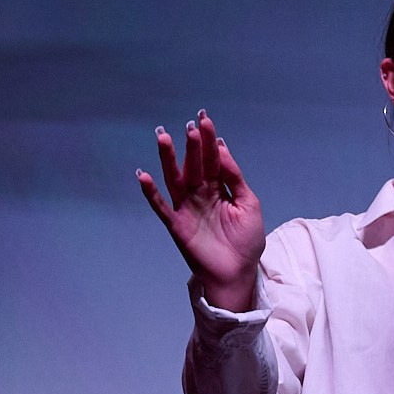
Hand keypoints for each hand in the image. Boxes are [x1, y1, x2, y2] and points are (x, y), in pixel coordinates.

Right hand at [137, 111, 265, 310]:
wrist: (238, 273)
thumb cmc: (246, 242)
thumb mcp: (250, 204)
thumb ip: (235, 178)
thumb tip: (222, 149)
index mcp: (219, 188)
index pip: (213, 159)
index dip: (209, 140)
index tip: (205, 119)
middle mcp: (200, 194)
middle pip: (194, 165)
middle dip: (192, 145)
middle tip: (190, 126)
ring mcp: (187, 208)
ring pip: (174, 179)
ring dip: (168, 159)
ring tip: (163, 137)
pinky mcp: (177, 225)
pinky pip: (160, 206)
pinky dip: (151, 192)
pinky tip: (144, 176)